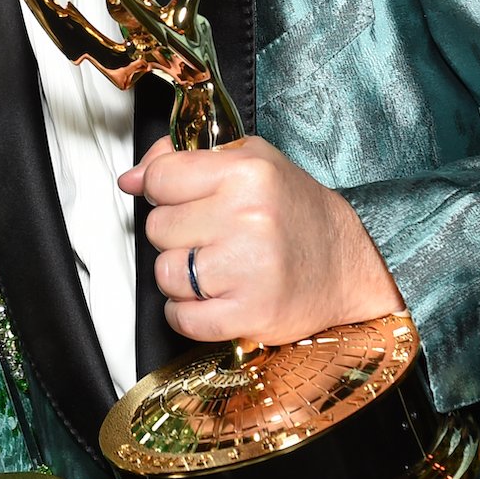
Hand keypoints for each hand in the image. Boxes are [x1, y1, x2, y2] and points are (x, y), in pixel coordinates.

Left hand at [120, 135, 401, 345]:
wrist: (348, 264)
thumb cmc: (296, 212)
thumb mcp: (250, 162)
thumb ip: (185, 160)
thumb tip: (131, 178)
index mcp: (248, 173)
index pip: (160, 178)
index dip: (163, 191)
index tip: (181, 199)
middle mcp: (248, 217)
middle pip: (158, 228)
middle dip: (176, 235)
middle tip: (211, 236)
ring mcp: (249, 269)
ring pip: (164, 273)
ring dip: (180, 276)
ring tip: (216, 268)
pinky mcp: (250, 314)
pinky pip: (181, 318)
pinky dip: (187, 313)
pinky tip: (213, 298)